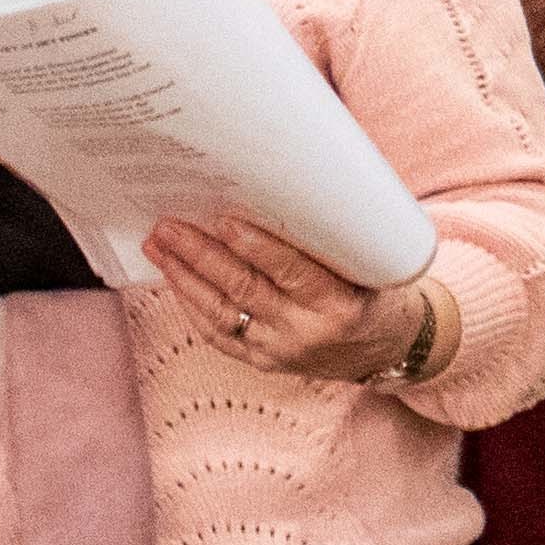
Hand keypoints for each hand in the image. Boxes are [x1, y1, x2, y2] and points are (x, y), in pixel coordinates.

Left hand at [148, 214, 439, 390]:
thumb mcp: (371, 262)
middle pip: (244, 290)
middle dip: (201, 255)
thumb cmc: (379, 288)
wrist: (386, 348)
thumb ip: (329, 233)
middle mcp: (306, 333)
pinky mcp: (263, 362)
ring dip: (184, 277)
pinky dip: (192, 305)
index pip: (292, 273)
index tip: (225, 220)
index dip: (257, 248)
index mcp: (341, 305)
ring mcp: (280, 351)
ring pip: (221, 313)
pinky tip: (174, 278)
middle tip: (169, 225)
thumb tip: (279, 183)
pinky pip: (219, 335)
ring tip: (158, 245)